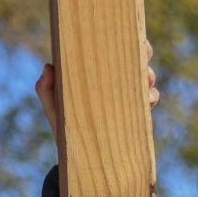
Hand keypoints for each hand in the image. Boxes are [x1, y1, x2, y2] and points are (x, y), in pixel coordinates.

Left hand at [35, 40, 159, 139]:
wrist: (78, 159)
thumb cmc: (64, 128)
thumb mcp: (54, 109)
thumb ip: (46, 90)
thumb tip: (47, 66)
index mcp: (97, 74)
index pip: (113, 51)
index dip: (124, 40)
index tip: (128, 37)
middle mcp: (115, 83)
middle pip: (136, 59)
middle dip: (143, 53)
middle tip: (143, 54)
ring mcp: (127, 98)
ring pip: (146, 78)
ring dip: (148, 76)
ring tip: (144, 80)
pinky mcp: (136, 115)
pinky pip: (150, 99)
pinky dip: (151, 97)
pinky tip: (146, 100)